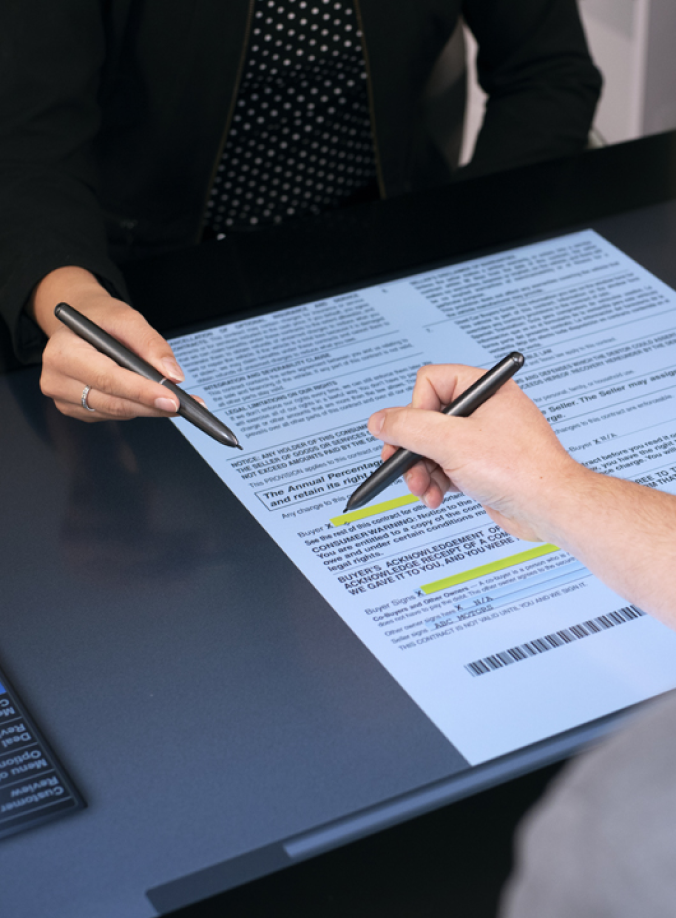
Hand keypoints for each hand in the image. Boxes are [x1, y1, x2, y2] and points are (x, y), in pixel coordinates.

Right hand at [29, 267, 185, 420]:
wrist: (81, 324)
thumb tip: (172, 375)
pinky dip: (134, 408)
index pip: (108, 378)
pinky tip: (144, 397)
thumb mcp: (127, 318)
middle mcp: (56, 379)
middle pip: (113, 402)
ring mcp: (64, 399)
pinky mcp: (75, 410)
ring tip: (170, 398)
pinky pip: (112, 415)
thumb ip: (151, 344)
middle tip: (182, 405)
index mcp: (63, 352)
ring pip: (116, 412)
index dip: (142, 391)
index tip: (172, 399)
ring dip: (146, 408)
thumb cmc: (100, 319)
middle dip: (152, 405)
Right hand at [367, 364, 581, 542]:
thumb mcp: (453, 443)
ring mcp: (483, 439)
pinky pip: (444, 468)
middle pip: (425, 419)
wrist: (551, 509)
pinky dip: (435, 483)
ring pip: (432, 447)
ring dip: (420, 471)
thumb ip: (410, 428)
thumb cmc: (519, 470)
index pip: (430, 382)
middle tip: (402, 466)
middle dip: (412, 449)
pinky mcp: (482, 466)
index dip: (415, 409)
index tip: (413, 435)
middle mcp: (484, 410)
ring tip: (423, 489)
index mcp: (485, 389)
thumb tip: (378, 421)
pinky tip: (436, 497)